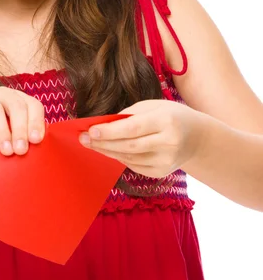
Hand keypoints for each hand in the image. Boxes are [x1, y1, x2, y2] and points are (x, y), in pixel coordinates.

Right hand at [0, 88, 45, 155]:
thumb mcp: (12, 138)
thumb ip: (25, 140)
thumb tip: (41, 156)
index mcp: (19, 100)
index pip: (33, 105)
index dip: (36, 122)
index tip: (36, 141)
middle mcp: (3, 94)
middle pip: (16, 106)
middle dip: (20, 129)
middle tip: (21, 151)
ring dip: (3, 131)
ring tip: (6, 151)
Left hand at [79, 99, 202, 176]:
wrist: (196, 137)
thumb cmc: (170, 116)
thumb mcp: (153, 106)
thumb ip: (129, 114)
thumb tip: (101, 124)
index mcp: (167, 121)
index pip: (133, 128)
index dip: (110, 131)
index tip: (90, 130)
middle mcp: (169, 143)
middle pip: (128, 145)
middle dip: (103, 143)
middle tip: (82, 138)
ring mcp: (166, 161)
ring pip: (129, 157)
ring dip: (107, 151)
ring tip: (90, 144)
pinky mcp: (161, 172)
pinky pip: (133, 165)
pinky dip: (118, 157)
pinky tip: (106, 150)